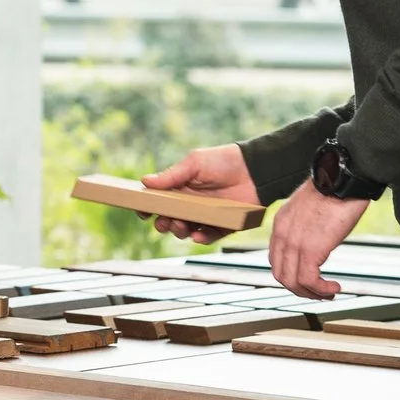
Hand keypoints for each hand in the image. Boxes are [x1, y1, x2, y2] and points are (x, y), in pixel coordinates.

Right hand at [140, 144, 261, 242]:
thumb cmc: (224, 161)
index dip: (149, 208)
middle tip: (165, 222)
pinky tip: (197, 234)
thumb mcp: (194, 163)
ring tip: (180, 225)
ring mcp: (206, 216)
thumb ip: (171, 175)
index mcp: (180, 188)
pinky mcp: (223, 225)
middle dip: (163, 223)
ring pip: (186, 231)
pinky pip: (209, 236)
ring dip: (179, 231)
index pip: (159, 202)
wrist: (256, 170)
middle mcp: (191, 204)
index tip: (143, 211)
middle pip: (170, 220)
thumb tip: (145, 181)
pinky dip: (201, 238)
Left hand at [265, 183, 368, 298]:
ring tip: (329, 292)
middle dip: (300, 289)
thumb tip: (319, 238)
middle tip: (320, 292)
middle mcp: (282, 235)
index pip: (276, 260)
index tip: (309, 281)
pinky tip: (335, 287)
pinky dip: (321, 289)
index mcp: (281, 224)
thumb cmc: (334, 188)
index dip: (291, 275)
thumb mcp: (311, 209)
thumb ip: (307, 225)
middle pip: (280, 274)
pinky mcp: (310, 249)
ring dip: (312, 293)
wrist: (342, 178)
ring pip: (292, 282)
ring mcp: (294, 243)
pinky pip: (309, 280)